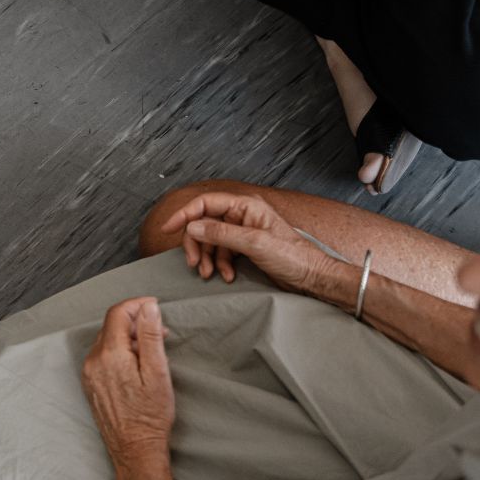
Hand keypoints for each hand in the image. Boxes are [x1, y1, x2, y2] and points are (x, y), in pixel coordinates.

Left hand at [82, 298, 174, 468]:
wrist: (134, 449)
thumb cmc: (150, 415)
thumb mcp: (158, 372)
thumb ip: (150, 336)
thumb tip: (148, 308)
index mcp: (110, 355)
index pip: (117, 313)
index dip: (136, 305)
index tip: (154, 305)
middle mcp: (93, 361)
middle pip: (111, 326)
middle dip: (135, 321)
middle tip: (160, 330)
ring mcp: (89, 373)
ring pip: (107, 340)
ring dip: (128, 337)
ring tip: (151, 349)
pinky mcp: (90, 383)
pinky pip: (102, 356)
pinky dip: (119, 351)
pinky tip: (137, 363)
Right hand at [156, 191, 337, 292]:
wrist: (311, 277)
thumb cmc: (293, 257)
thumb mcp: (254, 244)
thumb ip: (221, 234)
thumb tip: (192, 227)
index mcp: (246, 206)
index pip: (205, 203)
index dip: (184, 214)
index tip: (168, 228)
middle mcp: (242, 215)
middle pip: (204, 223)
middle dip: (196, 244)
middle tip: (194, 262)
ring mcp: (242, 231)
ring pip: (210, 240)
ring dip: (207, 257)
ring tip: (209, 274)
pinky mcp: (244, 246)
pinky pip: (221, 252)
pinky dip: (218, 264)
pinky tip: (225, 275)